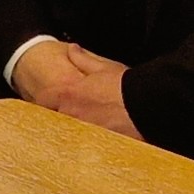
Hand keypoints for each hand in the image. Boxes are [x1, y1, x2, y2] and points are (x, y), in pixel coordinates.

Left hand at [14, 39, 140, 137]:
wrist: (149, 106)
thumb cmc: (126, 86)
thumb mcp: (103, 67)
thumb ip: (83, 59)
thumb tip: (72, 49)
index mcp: (70, 94)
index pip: (44, 100)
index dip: (46, 100)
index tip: (49, 101)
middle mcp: (73, 115)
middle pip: (56, 119)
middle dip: (61, 117)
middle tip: (74, 114)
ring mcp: (84, 131)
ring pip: (72, 133)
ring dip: (76, 130)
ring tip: (89, 128)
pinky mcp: (99, 144)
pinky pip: (88, 145)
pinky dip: (91, 143)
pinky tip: (100, 141)